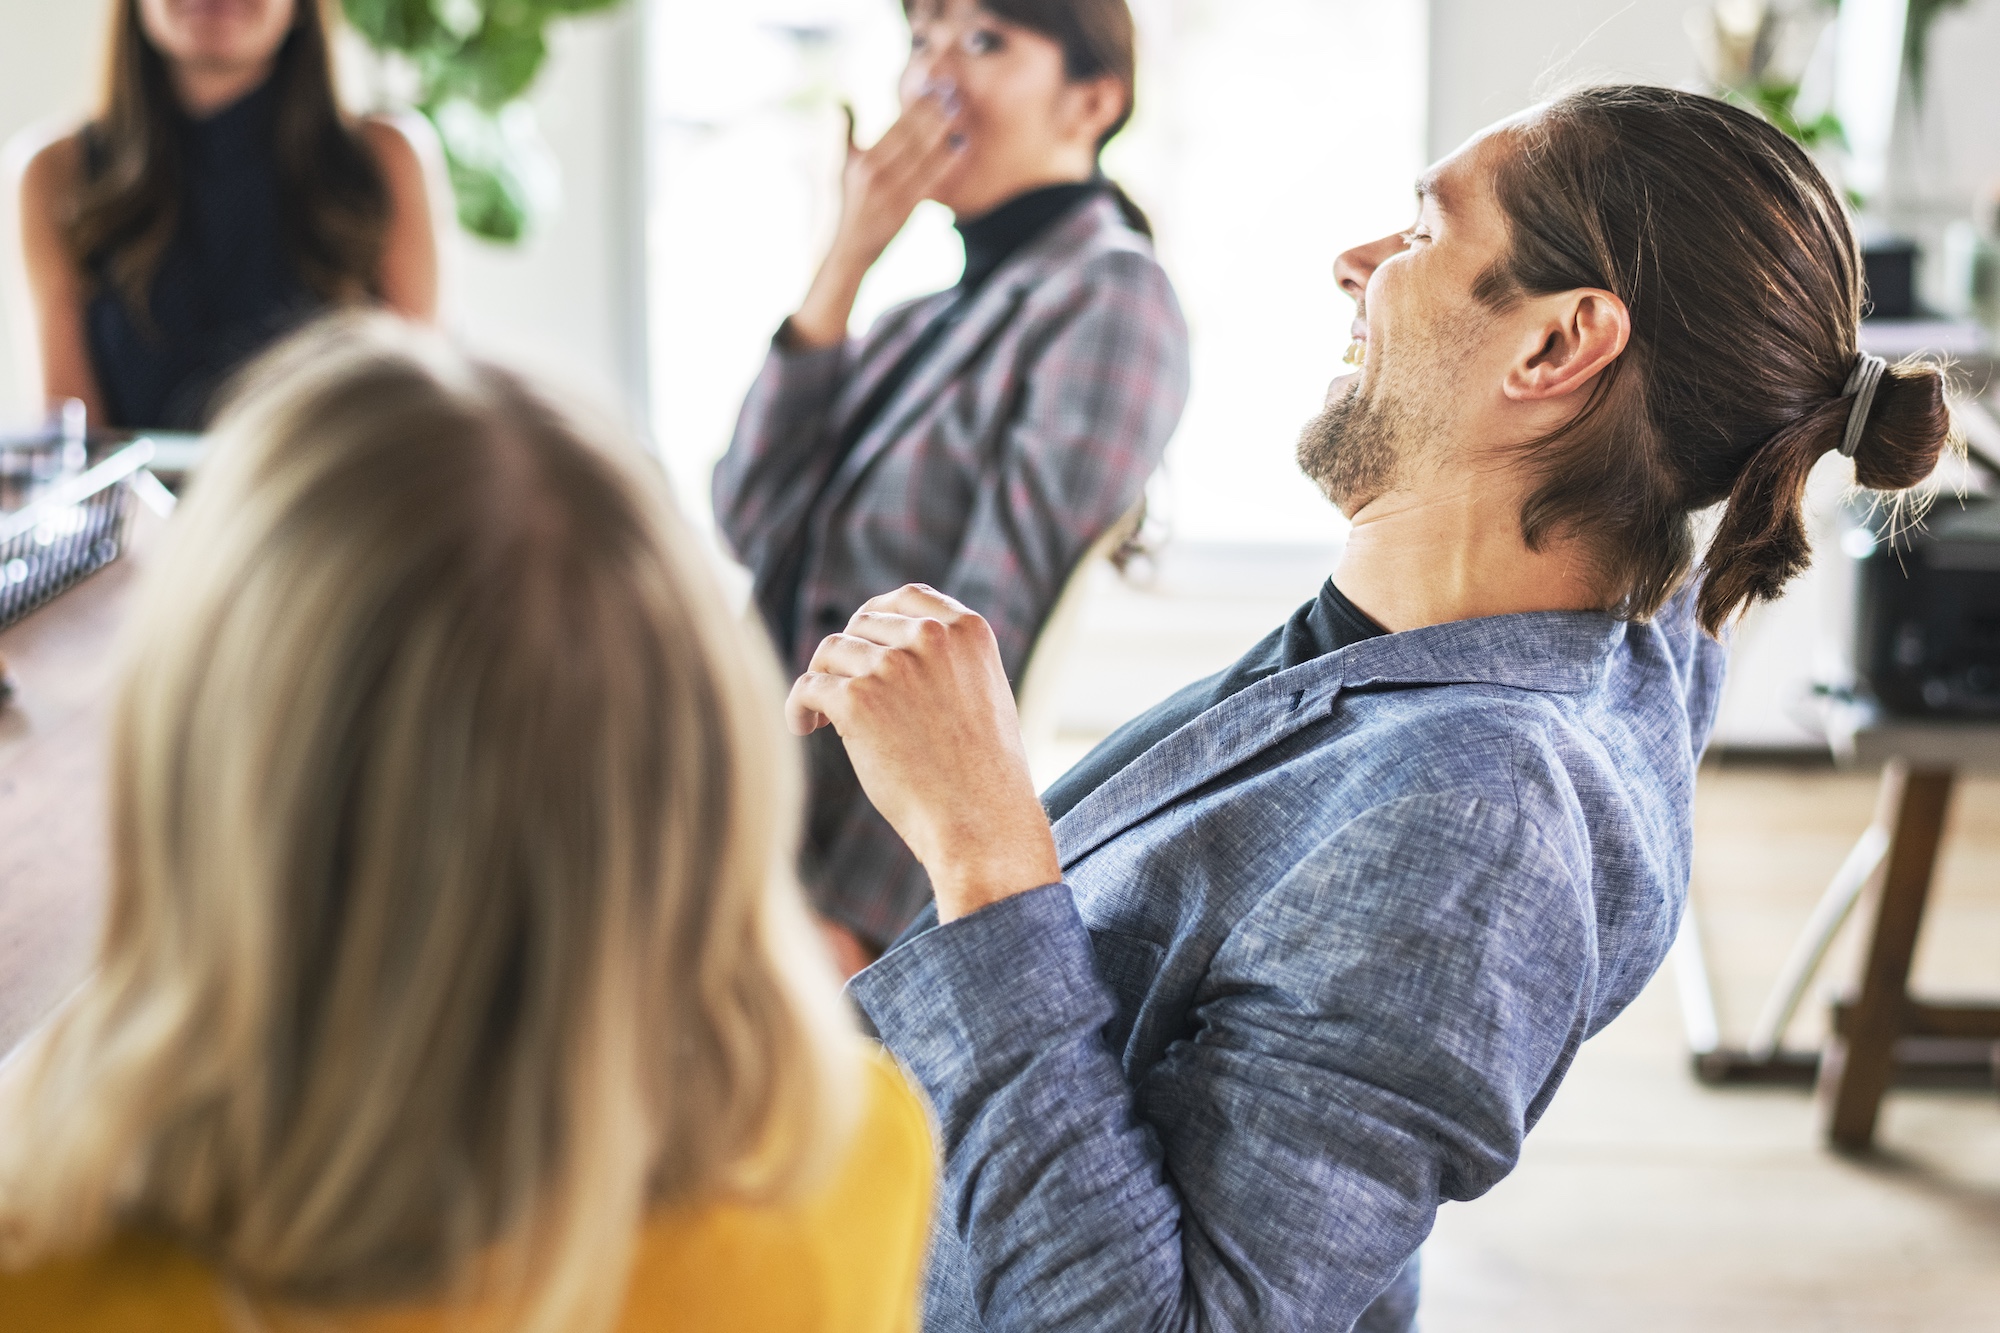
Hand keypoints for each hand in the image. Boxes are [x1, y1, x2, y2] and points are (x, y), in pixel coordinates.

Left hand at [787, 585, 1061, 921]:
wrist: (982, 824)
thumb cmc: (984, 776)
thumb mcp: (983, 695)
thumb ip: (945, 662)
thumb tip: (883, 650)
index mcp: (968, 630)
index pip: (907, 597)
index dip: (877, 617)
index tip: (863, 642)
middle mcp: (930, 637)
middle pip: (862, 625)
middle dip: (848, 656)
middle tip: (840, 689)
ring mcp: (892, 666)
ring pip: (830, 653)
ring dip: (822, 681)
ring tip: (819, 718)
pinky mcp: (858, 700)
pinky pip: (808, 687)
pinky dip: (798, 707)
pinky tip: (803, 728)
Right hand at [789, 87, 966, 349]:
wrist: (849, 254)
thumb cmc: (848, 209)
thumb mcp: (840, 169)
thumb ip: (845, 133)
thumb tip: (840, 99)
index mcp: (861, 162)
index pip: (893, 127)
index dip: (915, 106)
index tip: (932, 87)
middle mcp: (874, 176)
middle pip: (910, 138)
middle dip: (933, 114)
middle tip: (953, 92)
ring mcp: (890, 195)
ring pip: (922, 157)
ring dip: (943, 134)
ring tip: (961, 114)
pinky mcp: (904, 212)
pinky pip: (931, 182)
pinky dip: (947, 164)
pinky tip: (962, 148)